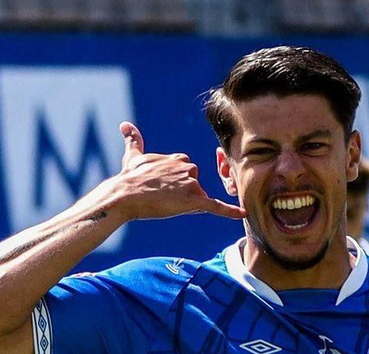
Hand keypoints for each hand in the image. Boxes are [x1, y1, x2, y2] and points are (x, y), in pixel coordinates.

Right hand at [112, 122, 244, 221]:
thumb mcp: (132, 156)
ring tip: (165, 204)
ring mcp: (193, 184)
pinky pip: (217, 206)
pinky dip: (230, 211)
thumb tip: (124, 125)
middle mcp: (189, 167)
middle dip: (183, 195)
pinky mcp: (194, 200)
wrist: (125, 195)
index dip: (176, 186)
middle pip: (195, 187)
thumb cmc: (128, 178)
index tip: (162, 189)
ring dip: (185, 205)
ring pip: (198, 199)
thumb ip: (134, 140)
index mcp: (180, 158)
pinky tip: (243, 213)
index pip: (187, 176)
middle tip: (162, 198)